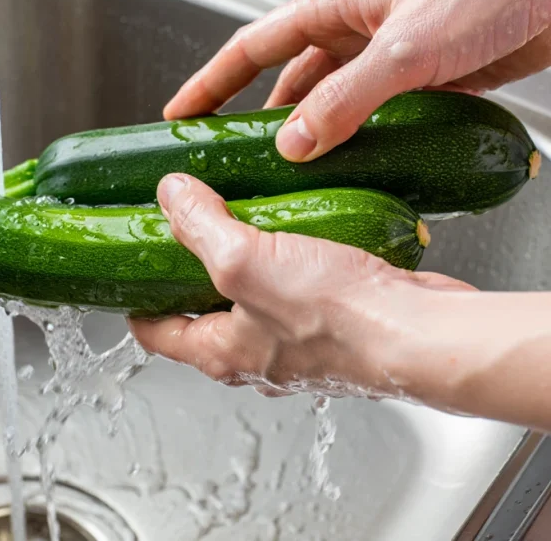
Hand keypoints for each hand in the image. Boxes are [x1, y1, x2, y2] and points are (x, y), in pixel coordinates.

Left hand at [128, 173, 474, 399]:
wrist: (422, 332)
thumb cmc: (338, 317)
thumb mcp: (244, 259)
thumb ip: (200, 225)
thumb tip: (169, 195)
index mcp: (221, 354)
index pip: (155, 332)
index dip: (134, 296)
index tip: (128, 264)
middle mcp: (257, 355)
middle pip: (203, 310)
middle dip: (191, 268)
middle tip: (186, 222)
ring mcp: (300, 342)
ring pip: (255, 296)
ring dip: (245, 257)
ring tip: (243, 211)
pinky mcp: (338, 323)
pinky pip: (299, 287)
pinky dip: (290, 257)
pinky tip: (298, 223)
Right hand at [165, 0, 550, 161]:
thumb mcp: (404, 47)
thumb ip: (346, 99)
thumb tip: (295, 145)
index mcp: (333, 6)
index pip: (250, 49)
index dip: (209, 84)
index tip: (178, 115)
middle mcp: (354, 31)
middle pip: (288, 85)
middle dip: (261, 125)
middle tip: (236, 169)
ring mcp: (388, 58)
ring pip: (334, 108)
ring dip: (318, 142)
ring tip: (294, 185)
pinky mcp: (423, 81)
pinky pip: (377, 120)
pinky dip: (363, 147)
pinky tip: (358, 175)